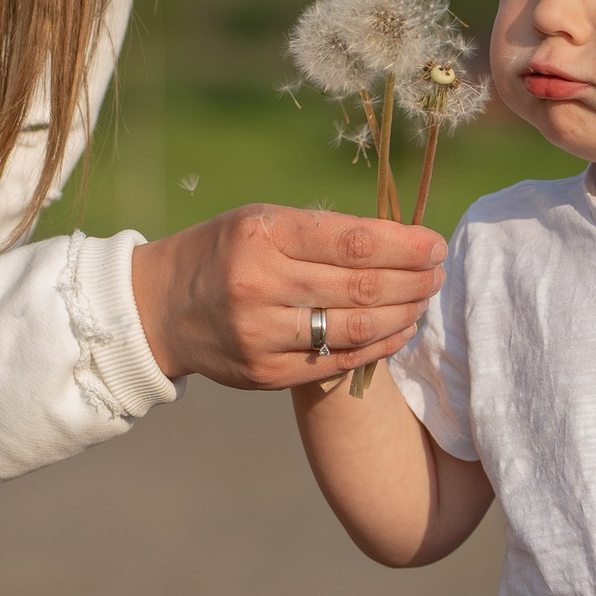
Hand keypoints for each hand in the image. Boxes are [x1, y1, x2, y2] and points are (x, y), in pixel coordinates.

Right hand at [129, 205, 444, 387]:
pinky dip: (378, 347)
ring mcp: (262, 333)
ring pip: (357, 328)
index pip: (353, 241)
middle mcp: (260, 284)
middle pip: (363, 286)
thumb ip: (320, 232)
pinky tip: (398, 331)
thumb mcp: (261, 223)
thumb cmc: (224, 253)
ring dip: (404, 315)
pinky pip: (338, 363)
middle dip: (414, 280)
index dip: (405, 244)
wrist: (158, 309)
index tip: (434, 244)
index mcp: (262, 235)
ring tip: (423, 301)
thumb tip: (400, 241)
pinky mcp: (265, 372)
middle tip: (438, 274)